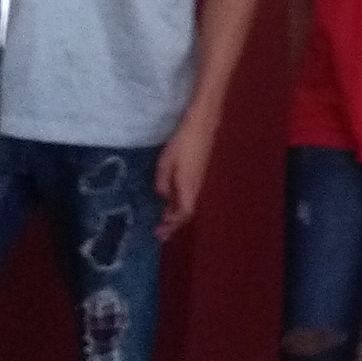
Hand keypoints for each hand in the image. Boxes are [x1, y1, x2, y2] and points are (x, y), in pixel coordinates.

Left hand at [155, 113, 218, 234]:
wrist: (202, 126)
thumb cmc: (183, 143)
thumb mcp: (166, 162)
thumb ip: (163, 182)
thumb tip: (163, 197)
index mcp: (188, 186)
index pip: (183, 213)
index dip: (172, 224)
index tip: (159, 232)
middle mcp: (196, 187)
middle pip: (187, 212)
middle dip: (174, 224)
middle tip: (161, 234)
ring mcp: (198, 180)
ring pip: (188, 204)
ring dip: (176, 215)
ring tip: (163, 221)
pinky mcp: (197, 173)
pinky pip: (189, 195)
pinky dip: (179, 204)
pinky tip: (169, 201)